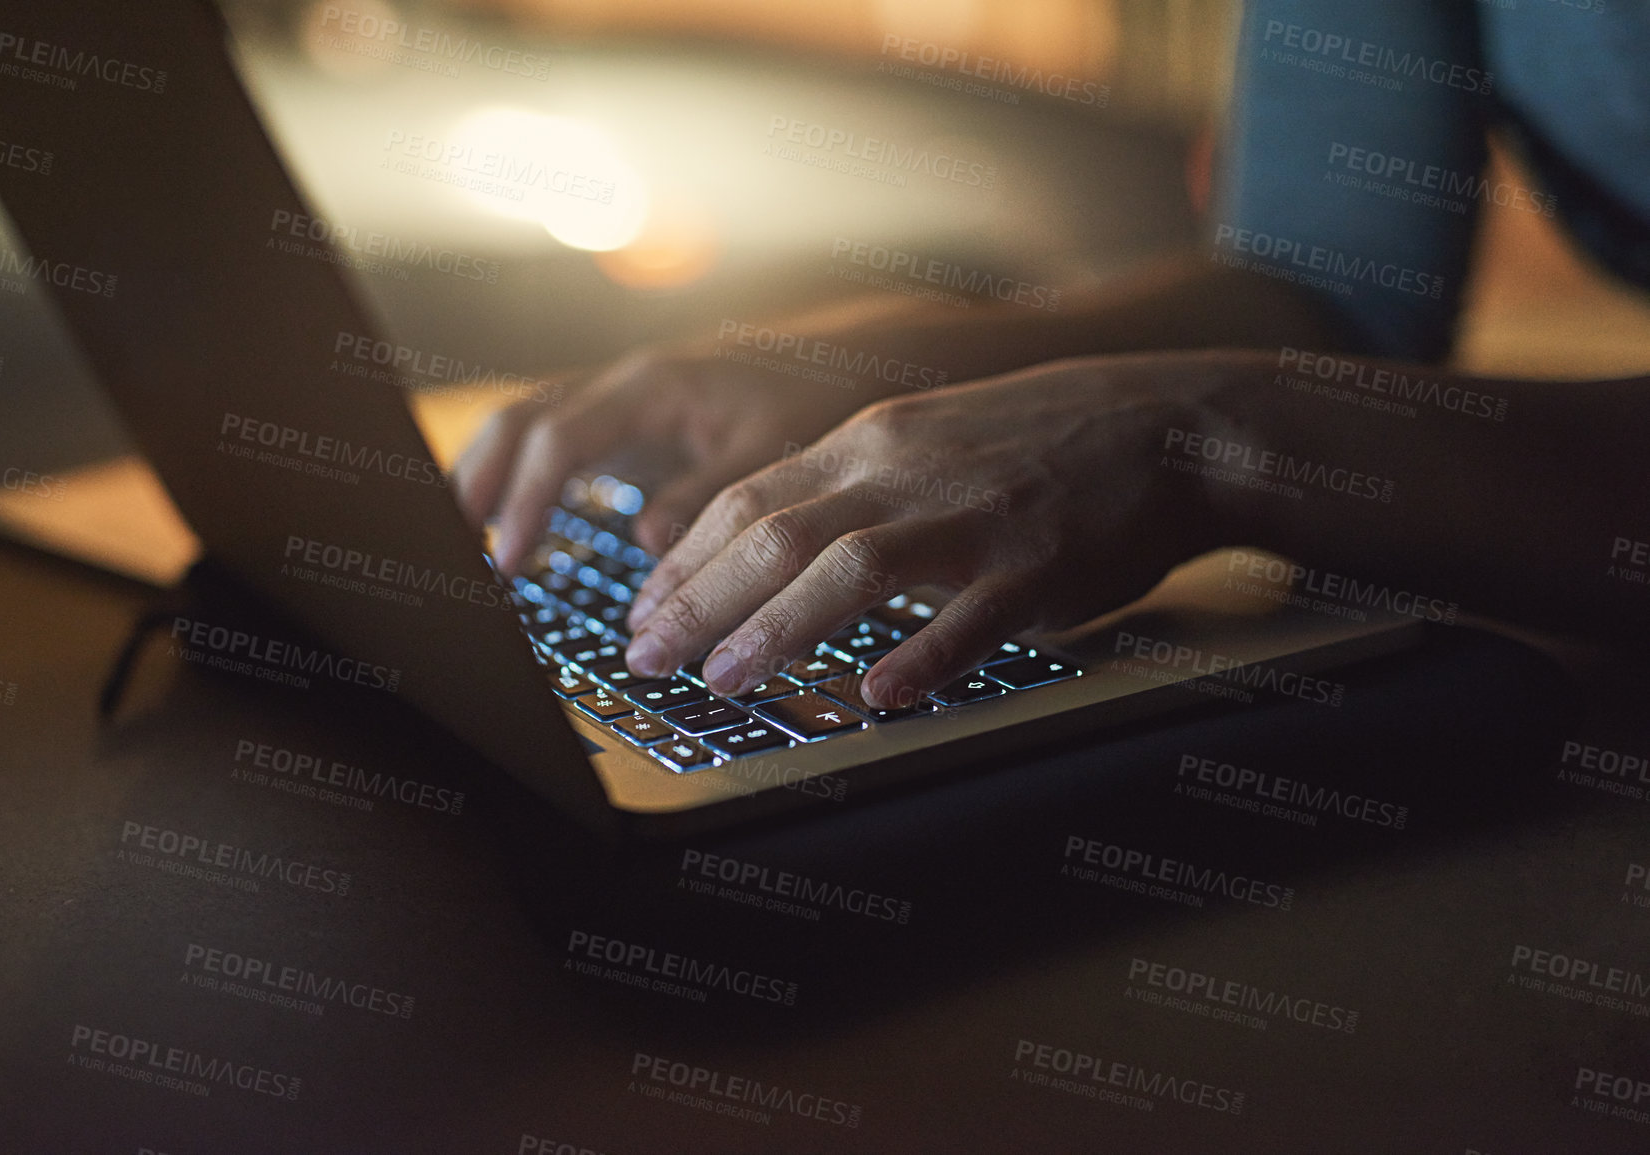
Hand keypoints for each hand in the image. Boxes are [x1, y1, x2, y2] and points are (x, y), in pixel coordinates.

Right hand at [452, 342, 903, 573]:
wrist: (841, 358)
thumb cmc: (812, 399)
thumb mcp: (769, 453)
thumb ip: (707, 496)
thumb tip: (646, 545)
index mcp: (650, 386)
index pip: (558, 440)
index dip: (525, 501)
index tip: (509, 561)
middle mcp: (621, 383)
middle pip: (519, 422)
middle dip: (478, 483)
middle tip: (455, 553)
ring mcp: (618, 396)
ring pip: (526, 424)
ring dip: (487, 476)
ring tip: (462, 541)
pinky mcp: (626, 418)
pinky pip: (552, 436)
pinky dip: (520, 474)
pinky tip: (508, 520)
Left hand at [623, 353, 1242, 707]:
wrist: (1163, 424)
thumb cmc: (1035, 443)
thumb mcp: (924, 440)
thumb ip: (849, 486)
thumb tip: (766, 543)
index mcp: (870, 442)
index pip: (749, 499)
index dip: (686, 560)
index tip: (640, 611)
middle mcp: (905, 470)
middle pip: (777, 531)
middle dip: (697, 598)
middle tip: (643, 657)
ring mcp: (973, 515)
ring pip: (854, 564)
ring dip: (778, 625)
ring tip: (722, 677)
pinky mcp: (1039, 562)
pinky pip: (974, 613)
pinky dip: (922, 653)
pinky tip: (878, 695)